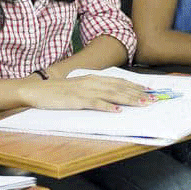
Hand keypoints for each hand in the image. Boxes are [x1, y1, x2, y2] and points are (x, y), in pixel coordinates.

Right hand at [18, 74, 150, 112]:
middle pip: (119, 88)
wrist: (37, 90)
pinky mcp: (76, 100)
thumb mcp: (79, 87)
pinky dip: (107, 107)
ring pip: (112, 95)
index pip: (119, 82)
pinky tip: (117, 111)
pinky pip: (95, 103)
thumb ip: (94, 88)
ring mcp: (84, 91)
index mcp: (93, 78)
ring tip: (142, 104)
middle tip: (153, 99)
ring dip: (129, 99)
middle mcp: (92, 82)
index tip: (150, 91)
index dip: (135, 86)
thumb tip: (111, 96)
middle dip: (138, 94)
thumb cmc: (58, 91)